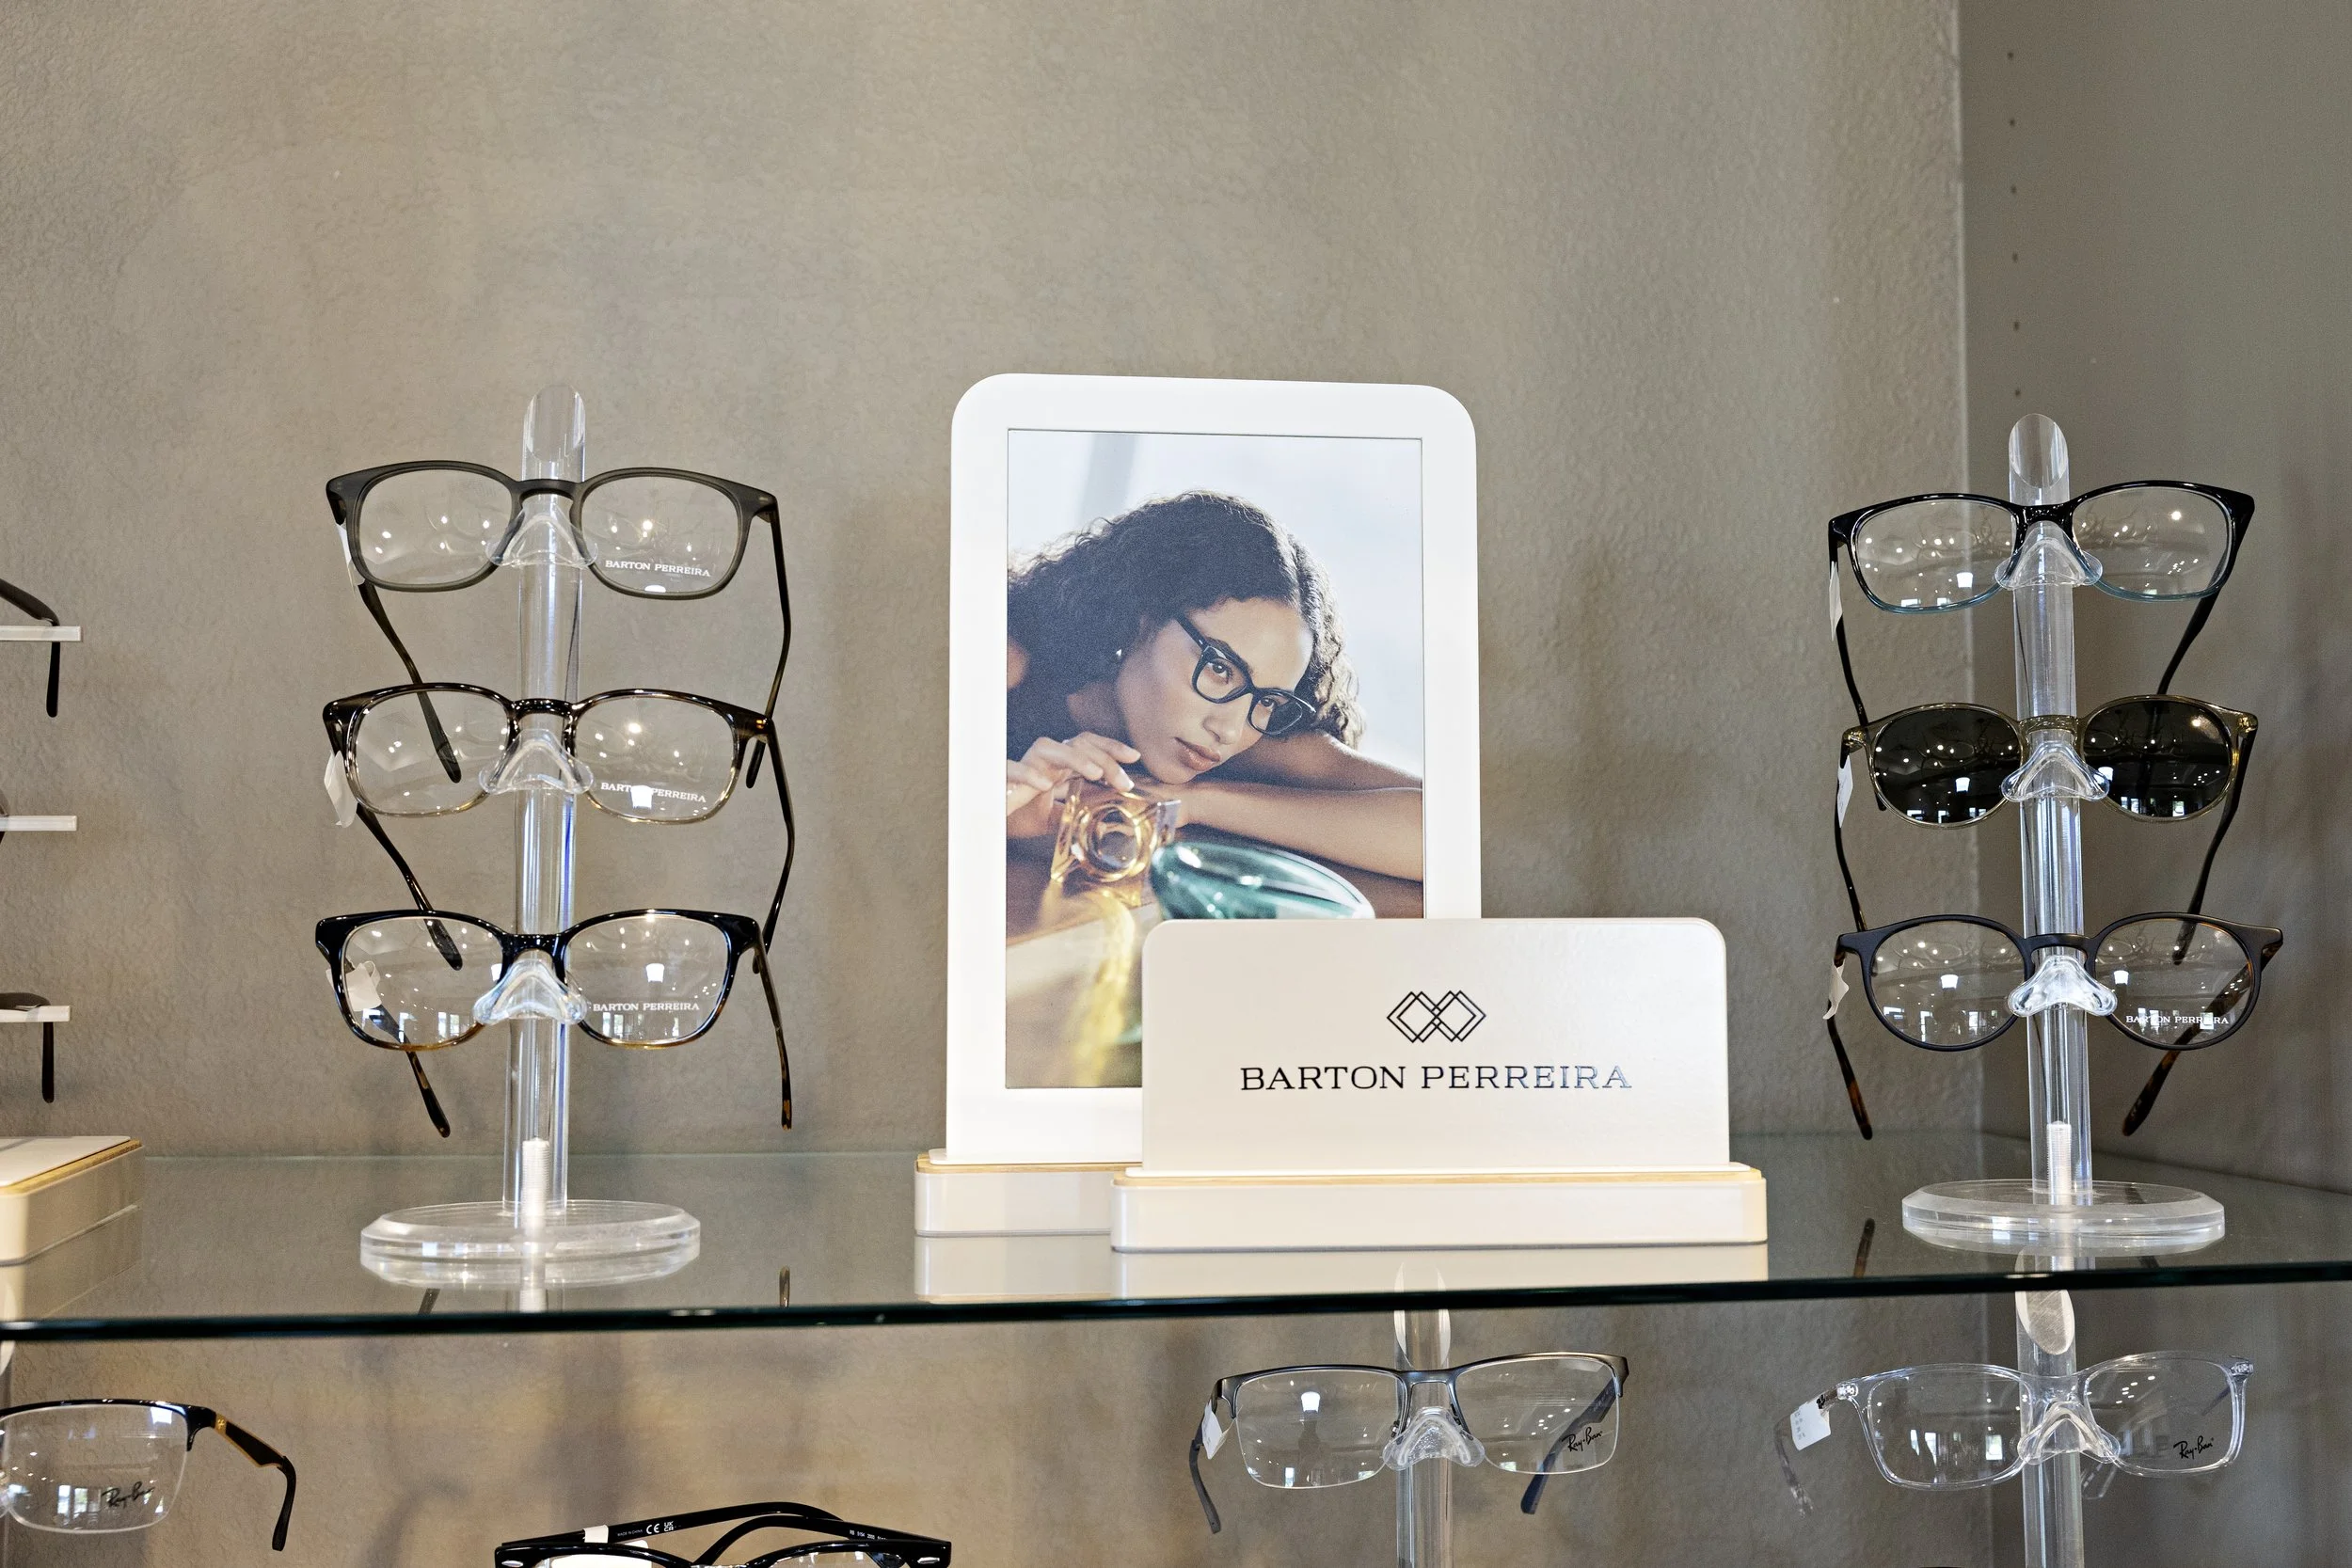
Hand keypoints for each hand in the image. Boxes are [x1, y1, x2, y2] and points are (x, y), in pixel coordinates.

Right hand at [1007, 732, 1141, 838]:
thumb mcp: (1055, 818)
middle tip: (1124, 781)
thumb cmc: (1018, 815)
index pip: (1086, 745)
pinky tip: (1045, 785)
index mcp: (1056, 765)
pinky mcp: (1000, 779)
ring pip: (1047, 747)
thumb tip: (1104, 821)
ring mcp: (1022, 766)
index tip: (1134, 757)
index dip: (1110, 747)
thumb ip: (1076, 814)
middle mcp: (1042, 760)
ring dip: (1074, 758)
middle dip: (1104, 758)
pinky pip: (1012, 768)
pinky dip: (1028, 774)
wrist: (987, 823)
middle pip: (1076, 743)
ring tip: (1095, 774)